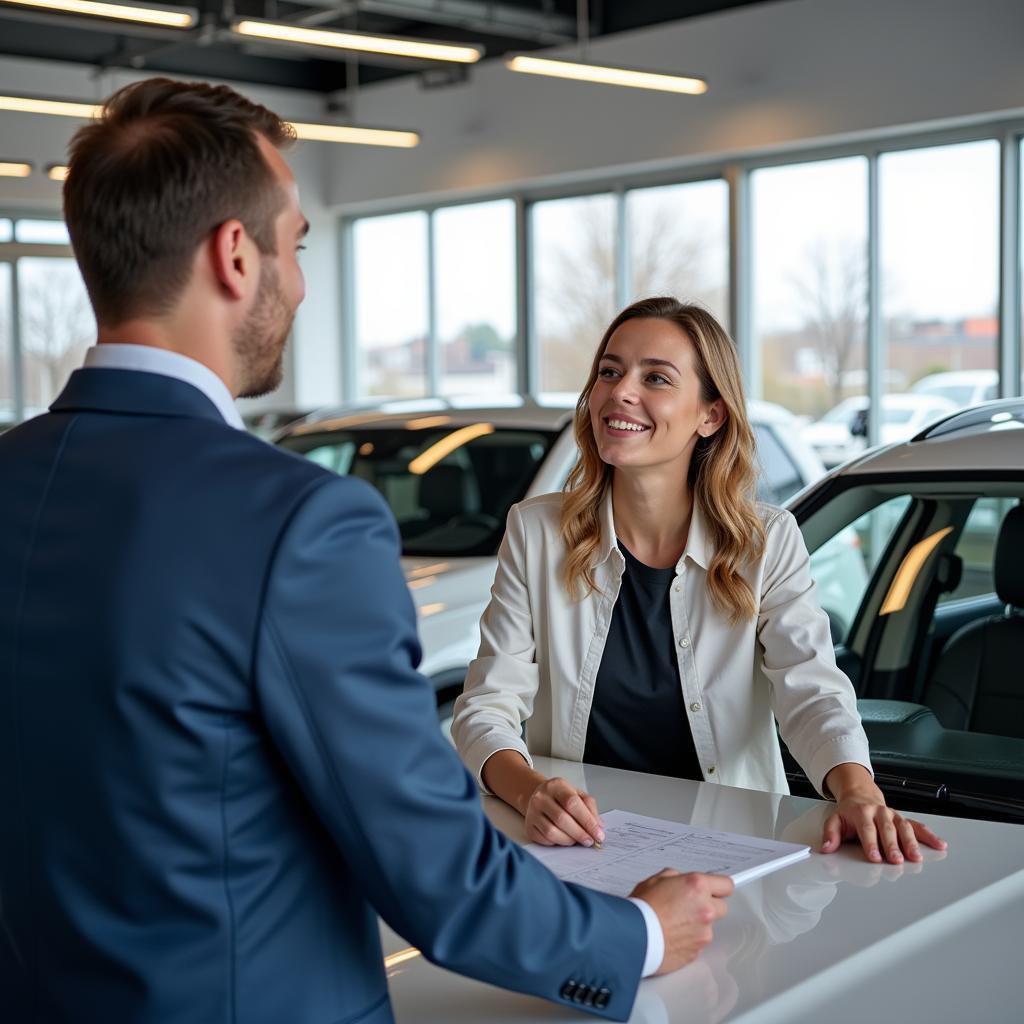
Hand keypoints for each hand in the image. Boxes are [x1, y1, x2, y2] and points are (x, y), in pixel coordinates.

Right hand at [523, 776, 604, 846]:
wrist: (539, 797)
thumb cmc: (561, 797)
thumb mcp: (578, 794)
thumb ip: (590, 808)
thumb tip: (598, 826)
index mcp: (556, 786)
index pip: (572, 803)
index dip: (587, 820)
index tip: (598, 833)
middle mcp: (541, 797)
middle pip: (562, 819)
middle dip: (579, 833)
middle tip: (590, 841)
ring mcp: (533, 812)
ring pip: (551, 832)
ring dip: (569, 840)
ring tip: (577, 841)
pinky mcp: (529, 827)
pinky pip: (544, 840)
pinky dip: (557, 843)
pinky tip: (564, 839)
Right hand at [630, 869, 733, 974]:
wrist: (633, 936)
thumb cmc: (642, 909)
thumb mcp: (656, 880)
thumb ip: (676, 878)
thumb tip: (680, 881)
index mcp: (697, 886)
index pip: (726, 884)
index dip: (719, 886)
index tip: (716, 889)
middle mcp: (705, 909)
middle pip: (722, 907)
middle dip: (709, 905)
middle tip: (690, 906)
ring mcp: (703, 932)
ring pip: (709, 926)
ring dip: (697, 924)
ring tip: (674, 923)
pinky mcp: (697, 951)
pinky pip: (698, 943)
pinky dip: (689, 939)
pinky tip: (672, 934)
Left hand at [821, 767, 946, 863]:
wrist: (859, 794)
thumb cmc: (848, 812)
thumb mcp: (834, 819)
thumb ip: (830, 834)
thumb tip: (826, 848)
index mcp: (862, 813)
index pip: (867, 830)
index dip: (871, 844)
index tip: (875, 858)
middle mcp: (879, 812)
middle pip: (887, 830)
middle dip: (892, 846)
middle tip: (896, 860)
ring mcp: (893, 815)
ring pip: (904, 828)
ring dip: (911, 843)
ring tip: (916, 857)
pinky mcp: (903, 819)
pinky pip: (918, 826)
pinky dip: (929, 835)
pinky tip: (939, 845)